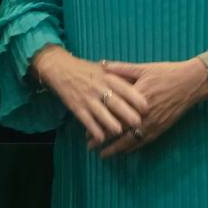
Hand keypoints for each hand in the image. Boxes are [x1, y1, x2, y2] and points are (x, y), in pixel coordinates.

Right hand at [31, 45, 147, 146]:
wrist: (60, 68)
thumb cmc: (87, 70)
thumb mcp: (105, 69)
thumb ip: (121, 76)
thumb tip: (141, 84)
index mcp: (108, 78)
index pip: (125, 88)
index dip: (136, 98)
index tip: (147, 107)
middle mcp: (98, 88)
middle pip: (115, 102)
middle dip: (127, 114)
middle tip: (138, 123)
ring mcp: (87, 98)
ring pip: (101, 113)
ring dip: (110, 123)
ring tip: (119, 132)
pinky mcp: (76, 107)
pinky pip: (87, 121)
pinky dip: (94, 130)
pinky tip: (100, 139)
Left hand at [97, 58, 207, 156]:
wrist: (191, 82)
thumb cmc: (167, 73)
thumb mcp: (143, 68)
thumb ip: (121, 69)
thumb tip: (101, 65)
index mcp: (137, 99)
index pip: (115, 116)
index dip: (100, 125)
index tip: (86, 131)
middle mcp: (145, 115)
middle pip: (121, 132)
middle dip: (105, 141)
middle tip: (90, 147)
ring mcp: (154, 123)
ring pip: (133, 141)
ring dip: (117, 149)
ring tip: (104, 154)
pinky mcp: (162, 128)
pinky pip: (145, 141)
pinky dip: (133, 147)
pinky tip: (124, 151)